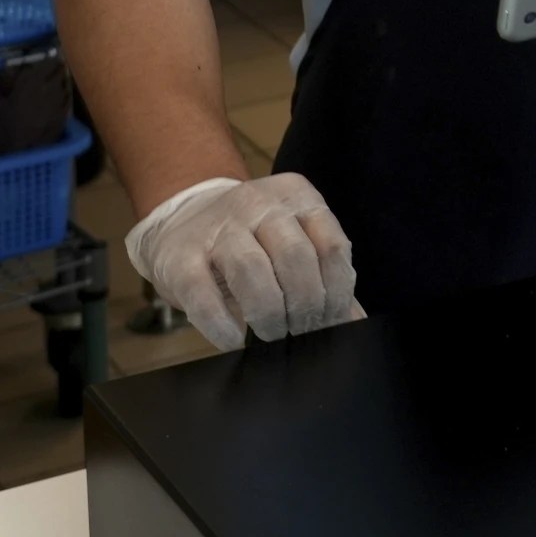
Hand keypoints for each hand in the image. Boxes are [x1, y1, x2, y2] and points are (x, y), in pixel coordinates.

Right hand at [125, 172, 359, 348]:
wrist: (182, 221)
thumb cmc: (251, 240)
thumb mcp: (291, 242)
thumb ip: (325, 277)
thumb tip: (355, 322)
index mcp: (296, 196)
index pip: (332, 244)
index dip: (337, 291)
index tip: (331, 320)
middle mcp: (258, 202)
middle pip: (295, 258)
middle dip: (305, 306)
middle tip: (303, 332)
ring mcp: (217, 226)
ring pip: (252, 270)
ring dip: (269, 314)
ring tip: (274, 334)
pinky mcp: (180, 256)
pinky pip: (204, 295)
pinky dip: (222, 325)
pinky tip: (233, 339)